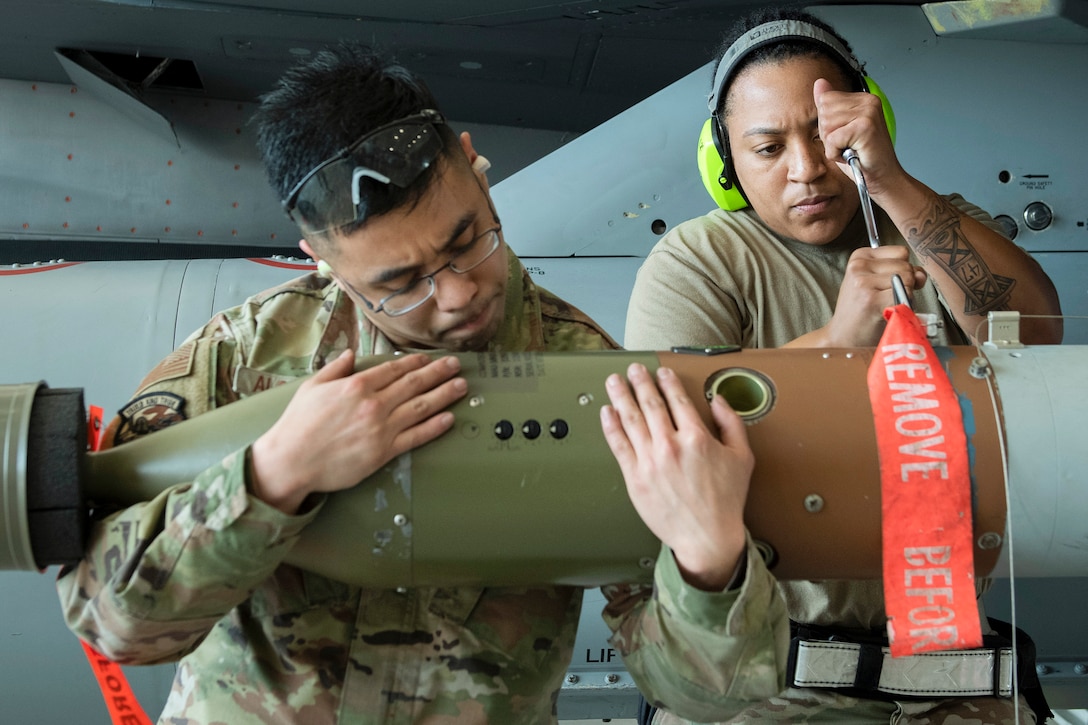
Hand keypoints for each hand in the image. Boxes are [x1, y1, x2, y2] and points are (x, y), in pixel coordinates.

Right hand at [250, 350, 466, 512]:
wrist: (291, 461)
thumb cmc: (297, 424)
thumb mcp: (312, 387)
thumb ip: (336, 368)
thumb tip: (352, 355)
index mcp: (357, 385)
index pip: (395, 369)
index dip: (416, 362)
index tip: (430, 359)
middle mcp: (374, 404)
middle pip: (415, 384)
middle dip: (439, 373)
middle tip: (456, 365)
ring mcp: (381, 428)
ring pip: (421, 407)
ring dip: (445, 395)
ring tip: (461, 386)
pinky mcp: (384, 452)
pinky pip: (416, 437)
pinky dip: (435, 427)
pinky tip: (449, 418)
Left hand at [599, 363, 753, 590]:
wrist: (707, 537)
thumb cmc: (726, 500)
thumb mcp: (742, 457)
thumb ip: (732, 424)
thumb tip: (718, 400)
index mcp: (697, 438)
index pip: (677, 400)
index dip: (667, 382)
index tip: (661, 372)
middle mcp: (670, 445)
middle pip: (650, 404)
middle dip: (640, 382)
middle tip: (633, 369)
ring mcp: (649, 461)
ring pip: (630, 419)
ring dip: (621, 396)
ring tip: (614, 382)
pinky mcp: (635, 477)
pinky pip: (619, 445)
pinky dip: (611, 425)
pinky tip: (607, 412)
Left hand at [813, 77, 903, 196]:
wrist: (883, 178)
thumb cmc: (862, 158)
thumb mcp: (840, 129)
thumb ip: (830, 105)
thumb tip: (819, 82)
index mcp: (862, 99)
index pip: (825, 100)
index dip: (828, 124)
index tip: (846, 135)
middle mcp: (868, 101)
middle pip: (823, 112)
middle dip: (829, 134)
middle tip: (849, 145)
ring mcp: (868, 113)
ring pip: (826, 126)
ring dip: (833, 145)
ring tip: (852, 149)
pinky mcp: (864, 127)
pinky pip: (832, 140)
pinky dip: (836, 153)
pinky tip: (852, 155)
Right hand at [816, 246, 927, 346]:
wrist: (844, 336)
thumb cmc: (863, 310)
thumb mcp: (877, 282)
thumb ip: (901, 271)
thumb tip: (920, 274)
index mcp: (859, 256)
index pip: (901, 252)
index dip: (903, 268)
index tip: (889, 283)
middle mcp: (859, 266)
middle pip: (906, 266)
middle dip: (905, 284)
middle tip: (886, 298)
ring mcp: (863, 282)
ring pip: (908, 280)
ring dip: (904, 296)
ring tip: (885, 305)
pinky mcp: (871, 299)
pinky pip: (906, 294)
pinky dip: (903, 305)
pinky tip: (887, 311)